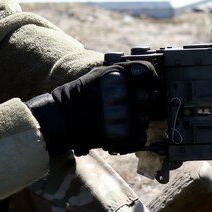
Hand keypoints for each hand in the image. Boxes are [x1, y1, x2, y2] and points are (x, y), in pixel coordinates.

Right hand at [28, 61, 161, 154]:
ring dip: (137, 121)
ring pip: (145, 119)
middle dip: (141, 103)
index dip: (151, 80)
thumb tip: (145, 74)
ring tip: (120, 121)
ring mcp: (123, 115)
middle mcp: (123, 94)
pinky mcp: (121, 135)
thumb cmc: (80, 95)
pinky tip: (122, 133)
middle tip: (127, 108)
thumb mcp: (99, 74)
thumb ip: (122, 72)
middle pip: (148, 98)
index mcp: (119, 76)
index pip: (148, 73)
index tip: (149, 86)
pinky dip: (134, 139)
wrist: (60, 118)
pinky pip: (141, 138)